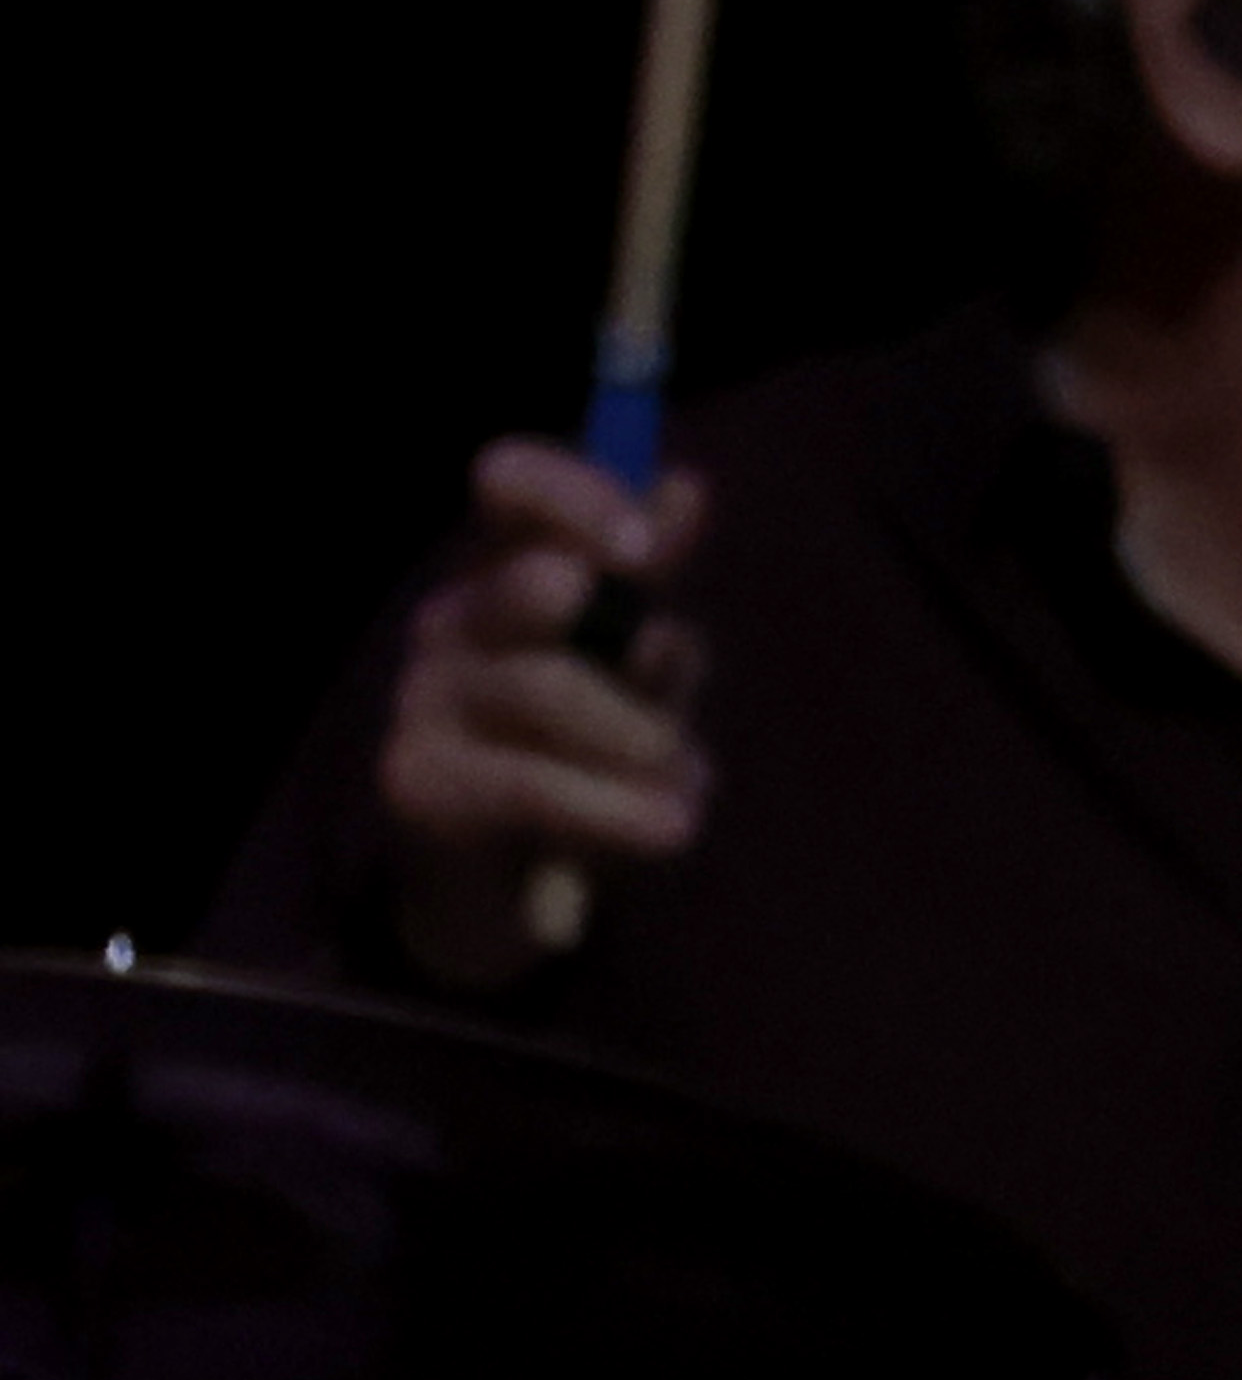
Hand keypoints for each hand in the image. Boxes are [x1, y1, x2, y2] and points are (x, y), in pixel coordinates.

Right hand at [380, 437, 709, 985]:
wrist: (506, 896)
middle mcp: (455, 620)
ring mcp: (427, 699)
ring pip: (552, 686)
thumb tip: (685, 485)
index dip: (576, 494)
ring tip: (677, 802)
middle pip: (540, 583)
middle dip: (633, 652)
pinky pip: (534, 782)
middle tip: (666, 727)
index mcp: (507, 574)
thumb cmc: (586, 764)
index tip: (646, 548)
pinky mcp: (418, 783)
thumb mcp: (640, 674)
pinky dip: (616, 811)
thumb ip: (655, 590)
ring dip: (644, 749)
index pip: (509, 483)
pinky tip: (669, 831)